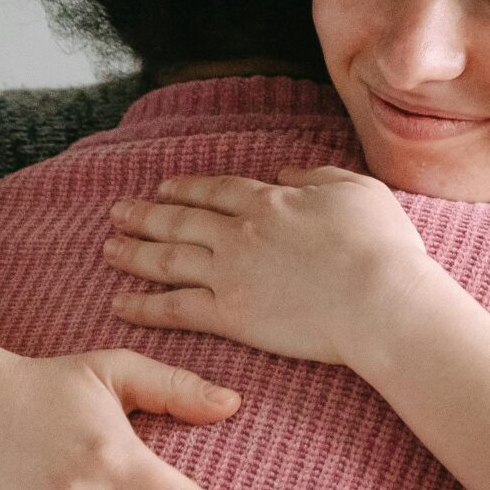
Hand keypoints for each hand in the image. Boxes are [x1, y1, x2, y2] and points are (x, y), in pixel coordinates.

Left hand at [103, 168, 450, 376]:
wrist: (380, 299)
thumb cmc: (381, 245)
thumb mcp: (358, 189)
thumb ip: (317, 176)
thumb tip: (287, 173)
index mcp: (270, 201)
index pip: (217, 190)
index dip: (187, 188)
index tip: (165, 187)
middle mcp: (240, 233)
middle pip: (180, 220)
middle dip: (145, 214)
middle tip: (117, 212)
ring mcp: (230, 275)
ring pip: (167, 260)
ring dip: (134, 253)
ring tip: (108, 249)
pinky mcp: (230, 316)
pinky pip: (175, 308)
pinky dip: (144, 305)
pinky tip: (120, 302)